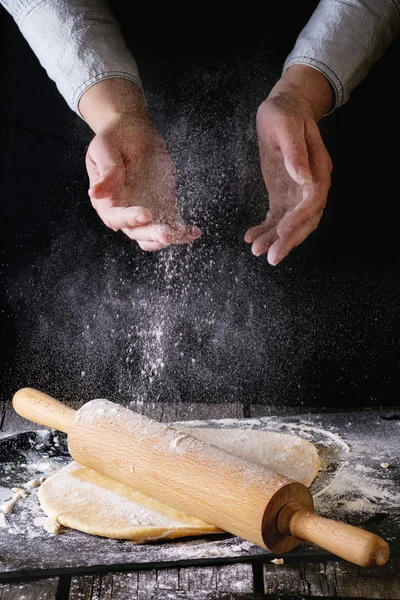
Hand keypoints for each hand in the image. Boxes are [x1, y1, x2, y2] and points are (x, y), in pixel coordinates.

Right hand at [80, 79, 200, 250]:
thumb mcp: (105, 148)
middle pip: (136, 232)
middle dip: (151, 234)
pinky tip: (193, 231)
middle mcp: (124, 211)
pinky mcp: (162, 208)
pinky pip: (171, 226)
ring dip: (167, 237)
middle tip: (165, 234)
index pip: (114, 217)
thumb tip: (96, 193)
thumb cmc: (115, 138)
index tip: (145, 214)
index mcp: (105, 199)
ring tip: (181, 233)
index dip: (128, 219)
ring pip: (153, 236)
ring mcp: (145, 212)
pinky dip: (182, 232)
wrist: (133, 132)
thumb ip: (106, 170)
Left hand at [245, 66, 332, 264]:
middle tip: (271, 257)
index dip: (299, 218)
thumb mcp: (286, 125)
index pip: (313, 199)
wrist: (283, 108)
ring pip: (291, 223)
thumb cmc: (284, 113)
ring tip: (256, 250)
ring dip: (275, 239)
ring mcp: (297, 191)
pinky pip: (277, 217)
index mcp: (318, 168)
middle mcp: (311, 184)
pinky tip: (250, 236)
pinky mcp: (283, 194)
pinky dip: (265, 229)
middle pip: (306, 219)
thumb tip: (302, 177)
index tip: (282, 231)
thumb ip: (295, 151)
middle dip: (289, 240)